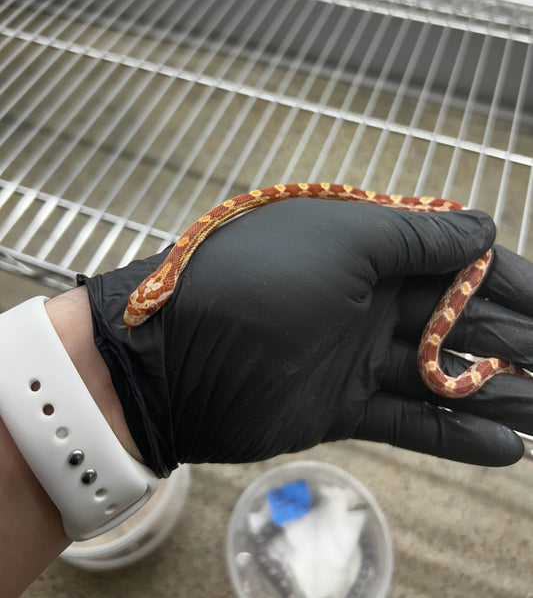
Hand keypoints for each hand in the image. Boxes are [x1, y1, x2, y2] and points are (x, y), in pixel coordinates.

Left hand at [79, 199, 532, 476]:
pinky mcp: (340, 405)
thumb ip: (416, 238)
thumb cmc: (258, 278)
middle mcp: (366, 298)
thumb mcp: (343, 240)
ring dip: (498, 395)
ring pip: (442, 377)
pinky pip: (408, 421)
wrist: (173, 354)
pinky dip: (454, 435)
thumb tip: (483, 230)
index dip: (510, 283)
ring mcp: (354, 354)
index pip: (456, 264)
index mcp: (368, 248)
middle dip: (514, 343)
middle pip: (458, 322)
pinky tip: (504, 447)